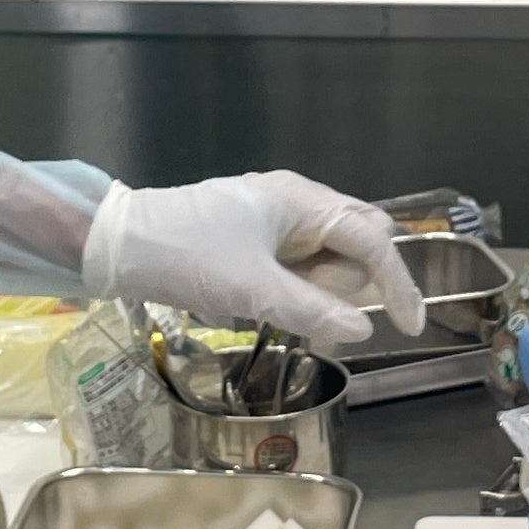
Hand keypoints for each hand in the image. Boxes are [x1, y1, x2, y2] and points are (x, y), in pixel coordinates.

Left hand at [82, 175, 424, 353]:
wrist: (117, 246)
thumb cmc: (185, 255)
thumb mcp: (252, 289)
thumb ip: (312, 309)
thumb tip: (364, 328)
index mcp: (301, 200)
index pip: (372, 240)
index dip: (397, 283)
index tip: (410, 327)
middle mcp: (295, 203)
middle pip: (355, 244)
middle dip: (347, 286)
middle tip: (312, 313)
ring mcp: (273, 220)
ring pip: (325, 260)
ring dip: (315, 293)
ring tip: (270, 309)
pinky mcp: (253, 240)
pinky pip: (295, 268)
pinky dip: (294, 293)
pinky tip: (265, 308)